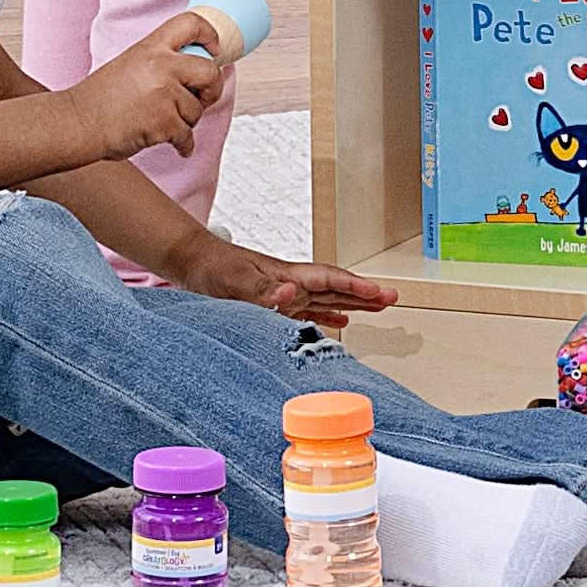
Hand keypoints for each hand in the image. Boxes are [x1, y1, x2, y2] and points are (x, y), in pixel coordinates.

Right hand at [66, 21, 228, 166]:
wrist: (76, 124)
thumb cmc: (99, 99)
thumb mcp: (130, 64)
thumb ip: (160, 63)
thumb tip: (193, 74)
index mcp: (151, 47)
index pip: (191, 24)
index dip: (210, 35)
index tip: (215, 50)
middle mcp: (161, 66)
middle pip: (210, 71)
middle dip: (211, 89)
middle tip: (203, 98)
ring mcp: (164, 95)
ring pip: (196, 111)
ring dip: (185, 122)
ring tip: (162, 123)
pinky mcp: (163, 123)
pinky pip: (186, 136)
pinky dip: (183, 145)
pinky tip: (179, 147)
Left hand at [188, 239, 396, 325]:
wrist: (193, 264)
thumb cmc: (213, 269)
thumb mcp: (234, 281)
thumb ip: (261, 289)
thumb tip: (290, 295)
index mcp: (288, 275)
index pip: (330, 279)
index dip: (356, 287)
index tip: (380, 293)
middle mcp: (292, 283)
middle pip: (336, 287)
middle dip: (365, 293)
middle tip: (393, 298)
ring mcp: (285, 294)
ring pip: (328, 298)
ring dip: (353, 302)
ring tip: (378, 307)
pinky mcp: (275, 305)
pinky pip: (311, 311)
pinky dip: (329, 315)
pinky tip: (340, 322)